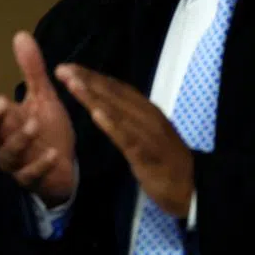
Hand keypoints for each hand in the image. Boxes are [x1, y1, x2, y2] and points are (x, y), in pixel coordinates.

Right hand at [0, 32, 75, 205]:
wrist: (64, 168)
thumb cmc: (47, 129)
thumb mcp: (42, 96)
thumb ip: (31, 70)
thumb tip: (21, 34)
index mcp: (3, 122)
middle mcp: (3, 143)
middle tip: (0, 101)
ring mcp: (16, 163)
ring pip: (9, 154)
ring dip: (20, 139)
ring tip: (34, 124)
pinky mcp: (32, 179)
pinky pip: (31, 174)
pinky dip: (40, 164)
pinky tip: (52, 153)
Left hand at [55, 64, 193, 216]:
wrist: (192, 187)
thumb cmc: (165, 160)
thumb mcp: (145, 134)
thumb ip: (128, 118)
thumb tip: (105, 103)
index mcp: (145, 110)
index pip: (116, 88)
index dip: (92, 76)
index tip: (69, 67)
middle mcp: (147, 116)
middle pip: (114, 94)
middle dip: (87, 80)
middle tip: (62, 69)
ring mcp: (148, 134)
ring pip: (118, 111)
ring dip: (94, 96)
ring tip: (73, 84)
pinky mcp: (148, 154)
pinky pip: (128, 137)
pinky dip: (112, 124)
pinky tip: (96, 114)